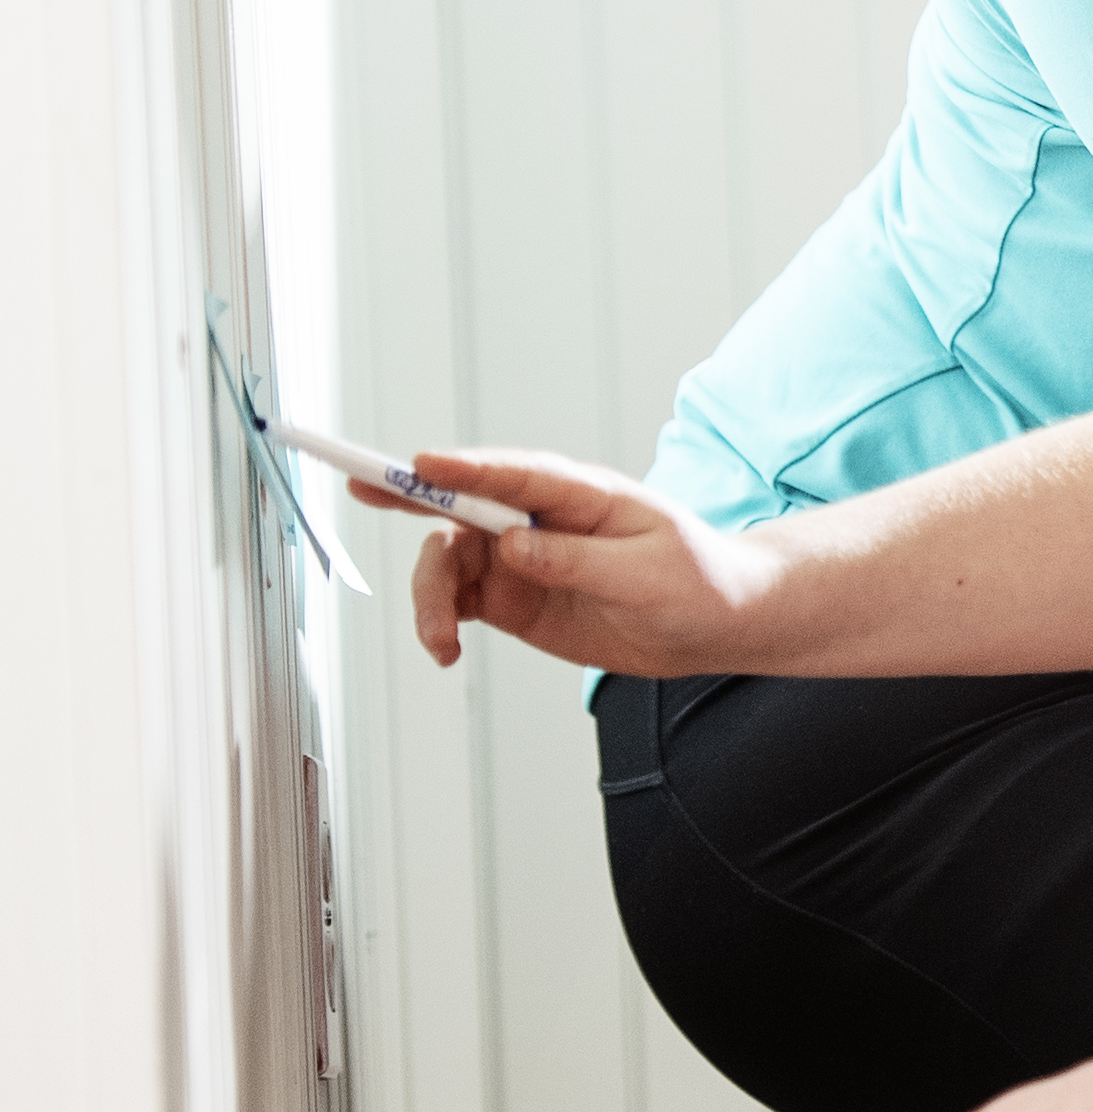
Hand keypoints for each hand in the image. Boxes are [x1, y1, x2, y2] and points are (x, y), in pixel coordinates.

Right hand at [384, 452, 768, 676]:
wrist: (712, 625)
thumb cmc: (696, 582)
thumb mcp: (647, 573)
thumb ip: (577, 560)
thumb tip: (513, 546)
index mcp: (582, 494)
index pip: (515, 473)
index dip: (465, 467)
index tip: (421, 463)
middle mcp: (540, 518)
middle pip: (463, 501)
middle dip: (410, 493)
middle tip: (360, 484)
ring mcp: (520, 557)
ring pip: (449, 559)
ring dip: (429, 594)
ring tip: (439, 638)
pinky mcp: (511, 597)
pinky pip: (455, 601)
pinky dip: (438, 622)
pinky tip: (443, 648)